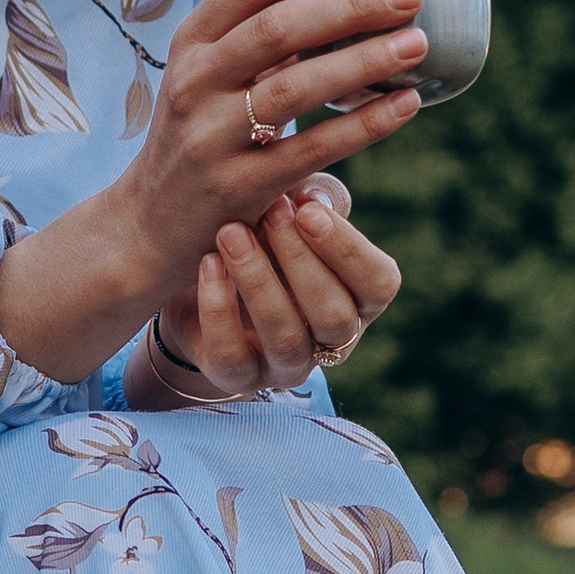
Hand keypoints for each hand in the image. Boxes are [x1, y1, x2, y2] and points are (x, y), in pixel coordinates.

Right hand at [0, 0, 426, 383]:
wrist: (152, 221)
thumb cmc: (203, 133)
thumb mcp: (211, 75)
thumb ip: (262, 38)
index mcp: (191, 43)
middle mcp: (194, 83)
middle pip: (278, 29)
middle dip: (351, 6)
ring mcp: (211, 137)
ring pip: (295, 88)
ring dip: (363, 60)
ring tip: (417, 44)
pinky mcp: (237, 186)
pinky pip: (312, 148)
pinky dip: (365, 124)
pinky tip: (406, 104)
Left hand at [153, 177, 402, 397]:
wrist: (196, 287)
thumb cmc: (261, 241)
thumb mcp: (289, 215)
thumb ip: (310, 200)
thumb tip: (315, 195)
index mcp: (359, 299)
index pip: (378, 284)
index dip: (346, 248)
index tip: (307, 209)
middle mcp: (332, 340)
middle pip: (333, 315)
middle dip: (299, 260)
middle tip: (270, 212)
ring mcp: (287, 365)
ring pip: (285, 338)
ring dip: (257, 281)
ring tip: (230, 233)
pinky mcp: (240, 378)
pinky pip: (233, 356)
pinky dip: (218, 309)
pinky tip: (207, 265)